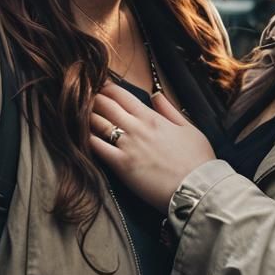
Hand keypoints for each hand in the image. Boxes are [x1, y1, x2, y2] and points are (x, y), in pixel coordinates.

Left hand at [90, 81, 216, 211]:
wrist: (197, 188)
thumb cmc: (198, 159)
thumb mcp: (189, 127)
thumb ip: (170, 109)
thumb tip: (156, 94)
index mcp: (152, 117)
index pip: (123, 96)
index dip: (107, 89)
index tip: (99, 86)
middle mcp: (137, 128)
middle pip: (106, 106)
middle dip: (92, 99)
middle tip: (82, 97)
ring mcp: (127, 146)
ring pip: (98, 124)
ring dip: (86, 116)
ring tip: (77, 114)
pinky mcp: (121, 166)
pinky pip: (97, 148)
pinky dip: (87, 139)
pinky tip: (79, 136)